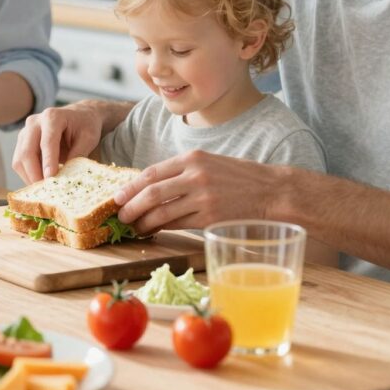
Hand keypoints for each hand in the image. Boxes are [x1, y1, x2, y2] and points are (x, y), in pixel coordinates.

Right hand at [12, 104, 102, 183]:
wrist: (79, 116)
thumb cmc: (85, 125)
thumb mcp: (88, 138)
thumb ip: (78, 155)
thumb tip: (66, 177)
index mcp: (52, 117)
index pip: (47, 142)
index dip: (48, 161)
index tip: (51, 178)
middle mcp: (34, 122)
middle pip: (26, 151)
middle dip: (34, 173)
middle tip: (47, 190)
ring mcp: (25, 132)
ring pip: (19, 159)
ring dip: (29, 176)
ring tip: (44, 189)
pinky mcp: (22, 142)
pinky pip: (19, 162)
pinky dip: (27, 175)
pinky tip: (40, 182)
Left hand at [114, 151, 281, 232]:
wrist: (271, 192)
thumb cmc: (239, 177)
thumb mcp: (209, 163)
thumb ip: (182, 172)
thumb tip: (151, 187)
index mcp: (192, 158)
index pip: (152, 173)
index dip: (130, 187)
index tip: (117, 196)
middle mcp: (195, 177)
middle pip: (152, 193)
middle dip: (131, 206)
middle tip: (120, 215)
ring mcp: (203, 199)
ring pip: (162, 213)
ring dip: (144, 222)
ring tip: (134, 227)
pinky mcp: (210, 219)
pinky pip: (178, 225)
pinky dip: (163, 229)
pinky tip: (155, 231)